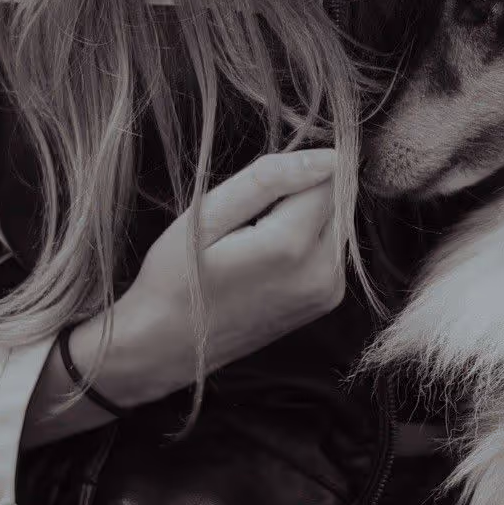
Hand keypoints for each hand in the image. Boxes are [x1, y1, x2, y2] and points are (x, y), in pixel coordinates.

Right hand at [109, 149, 345, 402]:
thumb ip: (269, 179)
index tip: (255, 192)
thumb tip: (329, 157)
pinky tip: (266, 255)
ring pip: (335, 219)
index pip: (328, 174)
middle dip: (301, 193)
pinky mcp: (326, 301)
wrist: (166, 347)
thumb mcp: (208, 215)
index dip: (293, 169)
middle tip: (250, 217)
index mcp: (291, 248)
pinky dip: (306, 237)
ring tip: (254, 237)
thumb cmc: (175, 277)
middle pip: (336, 198)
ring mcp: (328, 293)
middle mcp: (323, 274)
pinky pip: (330, 245)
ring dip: (304, 215)